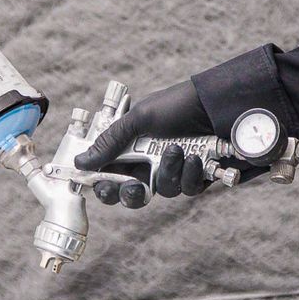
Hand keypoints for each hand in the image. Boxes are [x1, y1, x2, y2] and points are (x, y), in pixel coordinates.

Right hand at [73, 79, 210, 209]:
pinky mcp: (196, 177)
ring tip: (176, 150)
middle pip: (132, 194)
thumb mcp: (140, 118)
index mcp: (131, 149)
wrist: (218, 105)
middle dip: (130, 193)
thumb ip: (111, 142)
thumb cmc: (177, 105)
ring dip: (167, 172)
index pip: (110, 176)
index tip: (103, 185)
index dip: (104, 186)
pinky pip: (187, 188)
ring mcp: (173, 171)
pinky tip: (194, 157)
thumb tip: (80, 162)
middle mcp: (150, 163)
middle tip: (133, 185)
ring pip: (162, 191)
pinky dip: (189, 174)